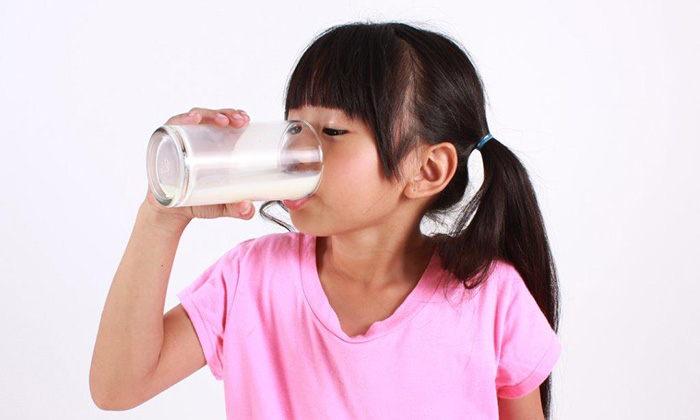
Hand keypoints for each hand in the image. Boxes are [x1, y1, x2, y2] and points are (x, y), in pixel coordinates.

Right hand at [141, 107, 254, 223]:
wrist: (171, 212)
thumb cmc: (198, 201)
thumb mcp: (221, 205)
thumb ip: (236, 208)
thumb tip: (248, 210)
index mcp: (214, 146)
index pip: (225, 122)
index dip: (235, 115)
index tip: (246, 120)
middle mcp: (197, 138)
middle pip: (212, 117)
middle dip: (226, 114)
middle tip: (238, 121)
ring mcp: (180, 139)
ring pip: (194, 117)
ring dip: (208, 114)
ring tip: (220, 120)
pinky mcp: (165, 144)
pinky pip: (171, 126)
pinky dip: (181, 120)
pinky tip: (191, 119)